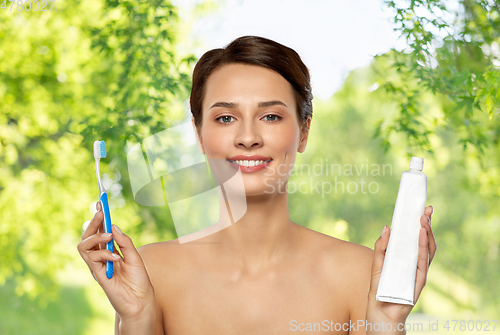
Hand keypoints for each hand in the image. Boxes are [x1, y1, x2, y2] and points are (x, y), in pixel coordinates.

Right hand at [77, 202, 156, 320]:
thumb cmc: (139, 279)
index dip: (99, 218)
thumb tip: (113, 226)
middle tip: (101, 213)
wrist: (141, 300)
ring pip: (83, 246)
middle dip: (93, 223)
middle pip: (87, 236)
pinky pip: (93, 260)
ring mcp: (97, 266)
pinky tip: (117, 257)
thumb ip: (124, 242)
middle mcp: (100, 258)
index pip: (99, 232)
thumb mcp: (134, 256)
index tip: (101, 203)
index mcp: (109, 251)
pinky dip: (104, 254)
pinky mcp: (98, 276)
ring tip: (109, 237)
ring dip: (96, 238)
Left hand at [366, 205, 436, 328]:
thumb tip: (387, 227)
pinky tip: (420, 235)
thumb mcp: (377, 264)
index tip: (421, 208)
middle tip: (426, 209)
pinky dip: (422, 247)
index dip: (420, 224)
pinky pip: (422, 261)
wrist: (380, 313)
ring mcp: (418, 272)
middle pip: (425, 241)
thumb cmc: (379, 290)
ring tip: (423, 218)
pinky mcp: (418, 281)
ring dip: (426, 233)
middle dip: (427, 224)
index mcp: (406, 259)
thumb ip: (382, 247)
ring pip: (427, 249)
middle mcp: (415, 264)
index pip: (415, 238)